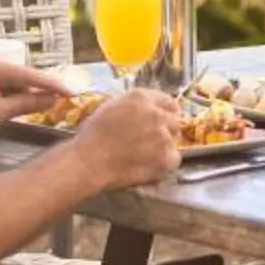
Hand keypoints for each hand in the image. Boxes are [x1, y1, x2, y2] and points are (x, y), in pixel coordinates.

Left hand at [0, 57, 78, 146]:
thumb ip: (26, 103)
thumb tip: (52, 100)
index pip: (31, 75)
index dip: (53, 85)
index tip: (73, 92)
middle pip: (25, 77)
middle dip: (44, 89)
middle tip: (66, 99)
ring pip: (17, 84)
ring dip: (31, 94)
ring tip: (51, 105)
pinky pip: (7, 89)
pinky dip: (18, 98)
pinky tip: (28, 106)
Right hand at [69, 90, 183, 190]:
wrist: (89, 162)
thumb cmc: (92, 135)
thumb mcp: (110, 107)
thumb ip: (132, 105)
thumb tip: (143, 110)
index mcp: (142, 98)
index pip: (168, 101)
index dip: (166, 111)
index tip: (164, 120)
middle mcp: (157, 114)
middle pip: (175, 120)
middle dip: (167, 129)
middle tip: (153, 140)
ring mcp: (163, 137)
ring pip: (174, 140)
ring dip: (164, 146)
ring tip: (146, 155)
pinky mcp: (165, 159)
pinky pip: (174, 159)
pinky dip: (165, 163)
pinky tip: (149, 165)